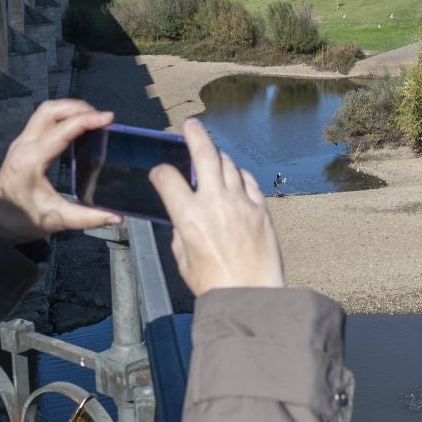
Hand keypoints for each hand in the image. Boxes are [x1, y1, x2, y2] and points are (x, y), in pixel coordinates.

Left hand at [0, 100, 121, 244]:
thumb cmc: (21, 220)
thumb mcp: (57, 220)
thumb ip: (88, 218)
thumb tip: (117, 217)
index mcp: (31, 160)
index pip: (62, 130)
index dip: (87, 120)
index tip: (108, 118)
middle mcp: (24, 145)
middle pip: (50, 110)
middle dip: (78, 107)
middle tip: (101, 116)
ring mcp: (21, 143)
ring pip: (45, 111)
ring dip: (69, 109)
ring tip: (92, 118)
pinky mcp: (23, 145)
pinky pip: (43, 120)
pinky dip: (62, 117)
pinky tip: (76, 127)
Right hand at [148, 118, 284, 295]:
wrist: (252, 296)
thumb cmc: (215, 285)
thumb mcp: (184, 261)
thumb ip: (180, 235)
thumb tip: (182, 223)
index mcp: (188, 216)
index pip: (167, 178)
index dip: (160, 173)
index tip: (160, 174)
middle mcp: (214, 202)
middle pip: (204, 154)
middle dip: (195, 135)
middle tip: (191, 126)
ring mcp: (241, 203)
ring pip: (229, 165)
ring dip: (218, 156)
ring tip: (213, 154)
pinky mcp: (261, 209)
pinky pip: (249, 181)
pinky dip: (239, 175)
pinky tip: (235, 176)